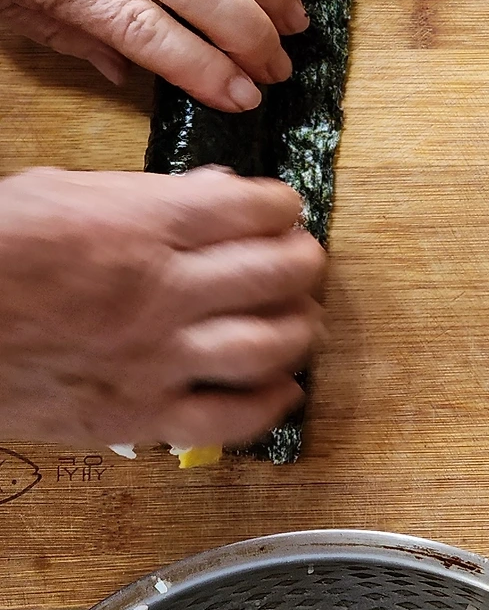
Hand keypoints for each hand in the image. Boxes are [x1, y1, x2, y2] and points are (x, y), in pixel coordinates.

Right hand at [0, 167, 325, 448]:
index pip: (257, 208)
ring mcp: (156, 358)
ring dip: (299, 328)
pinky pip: (233, 417)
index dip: (283, 207)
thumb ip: (148, 195)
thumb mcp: (63, 192)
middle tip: (299, 263)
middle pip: (281, 273)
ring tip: (297, 320)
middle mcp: (162, 290)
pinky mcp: (140, 416)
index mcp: (144, 224)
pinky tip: (281, 388)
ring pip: (272, 343)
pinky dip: (271, 403)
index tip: (282, 213)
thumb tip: (219, 193)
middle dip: (303, 262)